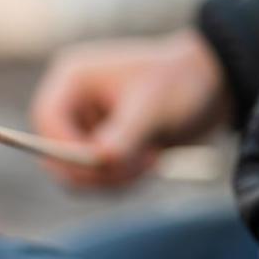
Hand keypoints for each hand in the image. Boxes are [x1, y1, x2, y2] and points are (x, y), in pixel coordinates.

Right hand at [30, 28, 228, 187]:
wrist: (213, 86)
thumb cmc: (181, 82)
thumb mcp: (151, 108)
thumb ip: (122, 136)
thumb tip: (98, 161)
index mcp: (73, 78)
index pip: (45, 120)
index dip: (66, 147)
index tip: (103, 161)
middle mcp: (72, 102)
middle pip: (55, 152)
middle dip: (95, 168)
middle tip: (138, 166)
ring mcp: (85, 126)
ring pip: (75, 172)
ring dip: (112, 177)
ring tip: (151, 161)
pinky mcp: (100, 146)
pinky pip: (95, 179)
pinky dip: (120, 180)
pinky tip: (150, 164)